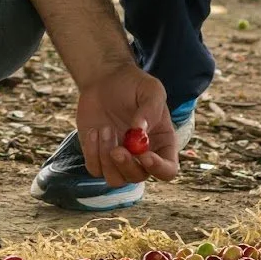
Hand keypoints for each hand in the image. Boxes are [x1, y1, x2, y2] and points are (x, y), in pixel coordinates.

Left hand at [75, 61, 179, 188]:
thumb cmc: (133, 84)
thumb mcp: (150, 89)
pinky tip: (94, 130)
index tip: (145, 156)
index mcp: (162, 144)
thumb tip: (139, 132)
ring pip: (115, 179)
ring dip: (108, 159)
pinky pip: (95, 169)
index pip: (167, 170)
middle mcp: (141, 157)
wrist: (105, 80)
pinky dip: (92, 153)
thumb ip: (150, 109)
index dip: (158, 168)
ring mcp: (119, 160)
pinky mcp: (97, 157)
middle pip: (139, 178)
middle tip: (118, 150)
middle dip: (127, 166)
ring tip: (105, 128)